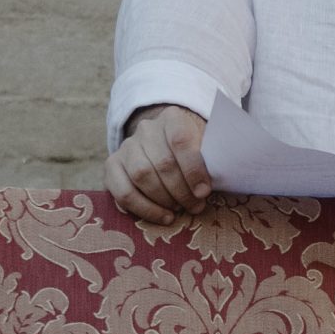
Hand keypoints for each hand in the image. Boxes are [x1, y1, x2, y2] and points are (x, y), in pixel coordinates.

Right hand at [105, 104, 210, 224]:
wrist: (164, 144)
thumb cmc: (193, 151)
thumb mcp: (206, 146)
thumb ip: (212, 158)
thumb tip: (222, 177)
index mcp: (172, 117)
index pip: (180, 139)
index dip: (193, 169)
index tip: (204, 192)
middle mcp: (146, 129)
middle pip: (161, 162)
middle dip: (181, 191)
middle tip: (195, 206)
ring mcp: (127, 146)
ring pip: (140, 176)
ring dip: (163, 200)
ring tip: (179, 210)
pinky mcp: (112, 166)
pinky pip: (122, 192)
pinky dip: (143, 209)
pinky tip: (162, 216)